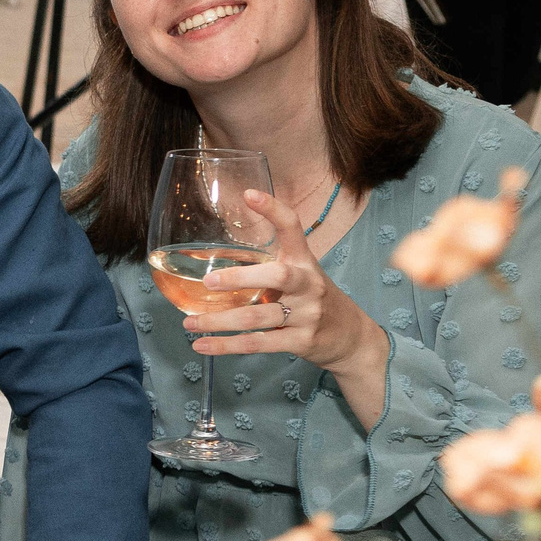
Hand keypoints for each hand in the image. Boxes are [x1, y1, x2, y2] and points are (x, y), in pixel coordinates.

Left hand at [185, 190, 389, 415]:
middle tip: (207, 281)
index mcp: (304, 261)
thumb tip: (212, 259)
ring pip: (257, 317)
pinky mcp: (302, 341)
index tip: (248, 195)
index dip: (273, 210)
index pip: (293, 228)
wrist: (352, 337)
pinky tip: (202, 345)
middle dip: (239, 279)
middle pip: (277, 276)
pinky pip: (259, 344)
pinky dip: (227, 346)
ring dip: (219, 322)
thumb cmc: (313, 300)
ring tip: (189, 323)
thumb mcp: (300, 275)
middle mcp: (309, 284)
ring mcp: (307, 314)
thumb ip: (267, 266)